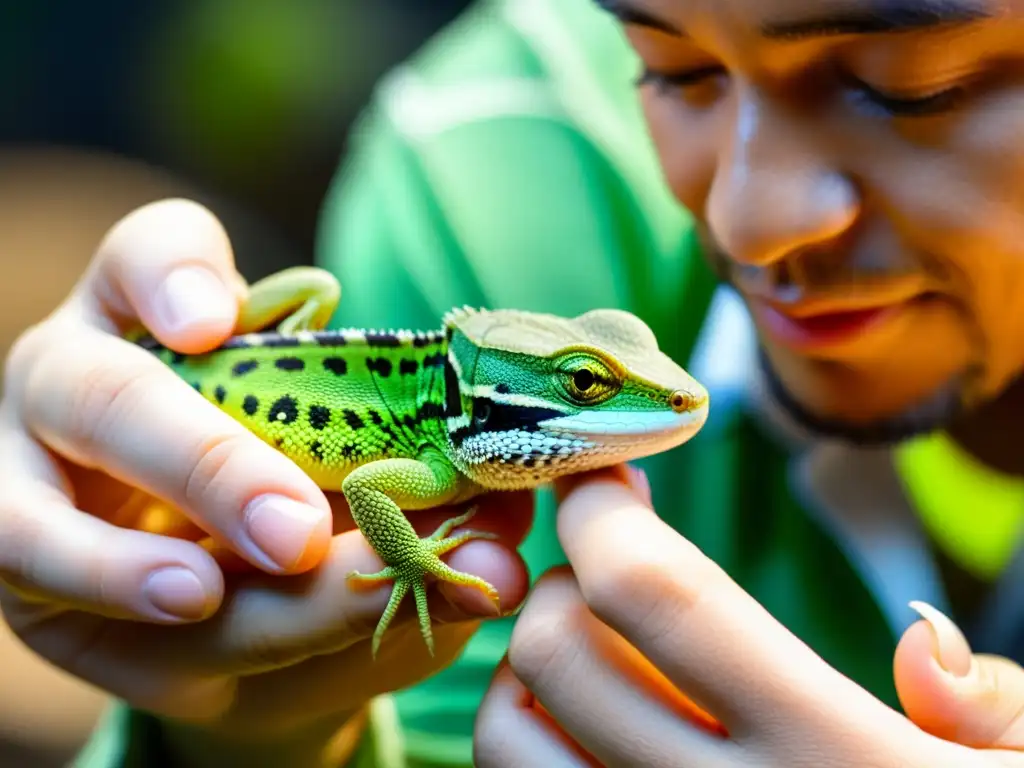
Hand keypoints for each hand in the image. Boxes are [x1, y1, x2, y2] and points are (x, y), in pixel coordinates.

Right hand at [0, 199, 531, 765]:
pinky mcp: (20, 559)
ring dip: (133, 562)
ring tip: (209, 596)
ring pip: (41, 507)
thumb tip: (504, 547)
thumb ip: (434, 519)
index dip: (174, 270)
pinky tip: (186, 613)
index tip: (216, 317)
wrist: (249, 627)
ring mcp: (34, 470)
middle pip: (102, 389)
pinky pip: (39, 583)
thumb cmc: (324, 534)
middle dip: (202, 463)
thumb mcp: (384, 513)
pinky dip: (117, 602)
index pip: (153, 257)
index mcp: (178, 331)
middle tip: (293, 529)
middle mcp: (91, 382)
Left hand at [475, 466, 1023, 766]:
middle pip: (558, 652)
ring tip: (593, 645)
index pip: (659, 597)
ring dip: (530, 667)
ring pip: (509, 740)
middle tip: (608, 564)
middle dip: (562, 577)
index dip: (602, 514)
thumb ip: (992, 708)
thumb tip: (919, 641)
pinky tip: (591, 727)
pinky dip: (532, 742)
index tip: (602, 479)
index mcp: (836, 757)